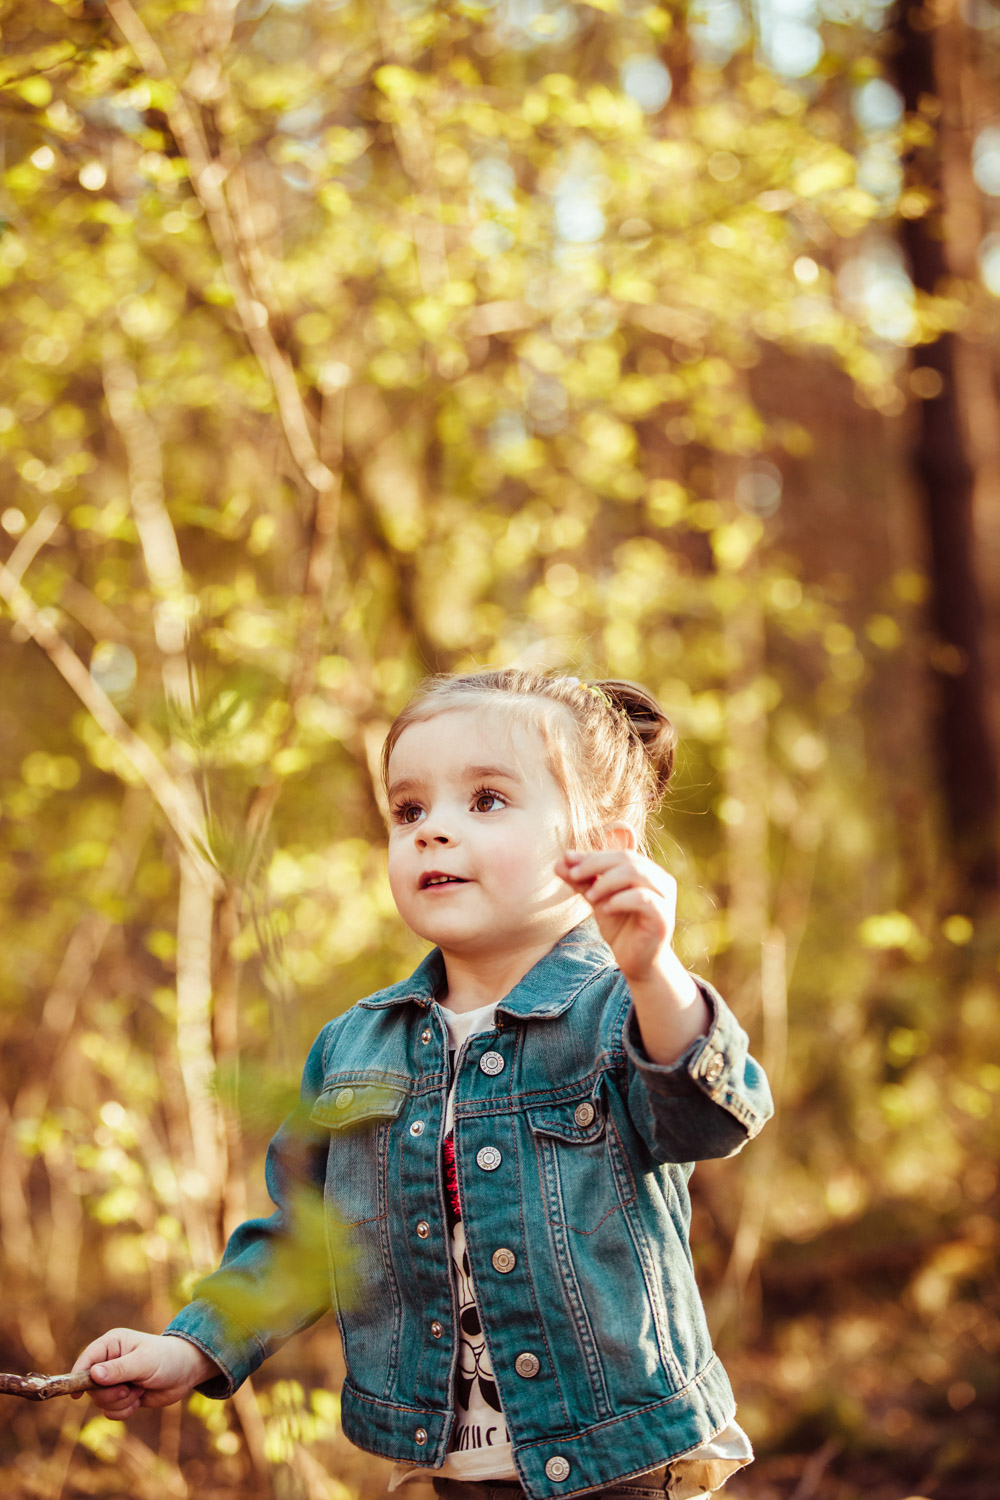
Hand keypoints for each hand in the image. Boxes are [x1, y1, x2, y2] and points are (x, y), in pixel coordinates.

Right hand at [71, 1328, 218, 1419]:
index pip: (86, 1360)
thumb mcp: (143, 1362)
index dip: (78, 1376)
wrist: (185, 1373)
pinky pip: (111, 1412)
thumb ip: (119, 1369)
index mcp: (111, 1345)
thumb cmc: (166, 1358)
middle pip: (91, 1387)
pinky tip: (140, 1399)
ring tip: (139, 1390)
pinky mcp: (121, 1397)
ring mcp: (114, 1381)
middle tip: (127, 1389)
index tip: (77, 1395)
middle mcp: (109, 1362)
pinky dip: (124, 1411)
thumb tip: (93, 1374)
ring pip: (101, 1402)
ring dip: (120, 1402)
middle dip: (110, 1394)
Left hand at [556, 848, 707, 1063]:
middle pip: (626, 859)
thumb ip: (582, 881)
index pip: (618, 854)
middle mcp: (660, 879)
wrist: (636, 963)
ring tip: (590, 895)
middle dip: (596, 865)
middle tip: (573, 875)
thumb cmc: (621, 928)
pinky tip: (605, 908)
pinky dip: (620, 900)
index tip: (567, 860)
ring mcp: (665, 897)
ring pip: (635, 874)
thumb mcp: (597, 901)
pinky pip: (643, 899)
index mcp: (647, 871)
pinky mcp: (663, 916)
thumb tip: (559, 862)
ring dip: (607, 881)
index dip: (592, 856)